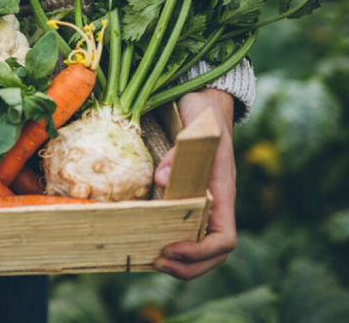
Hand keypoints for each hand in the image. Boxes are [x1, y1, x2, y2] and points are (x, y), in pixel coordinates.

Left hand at [153, 88, 236, 279]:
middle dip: (189, 266)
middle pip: (214, 254)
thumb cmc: (205, 117)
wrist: (206, 105)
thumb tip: (162, 180)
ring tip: (152, 260)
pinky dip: (170, 244)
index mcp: (223, 194)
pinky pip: (184, 231)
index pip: (224, 239)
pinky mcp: (187, 199)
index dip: (200, 252)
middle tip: (158, 262)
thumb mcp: (198, 129)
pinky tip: (147, 243)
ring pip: (200, 247)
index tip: (172, 249)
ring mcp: (203, 204)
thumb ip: (183, 152)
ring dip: (181, 262)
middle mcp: (215, 204)